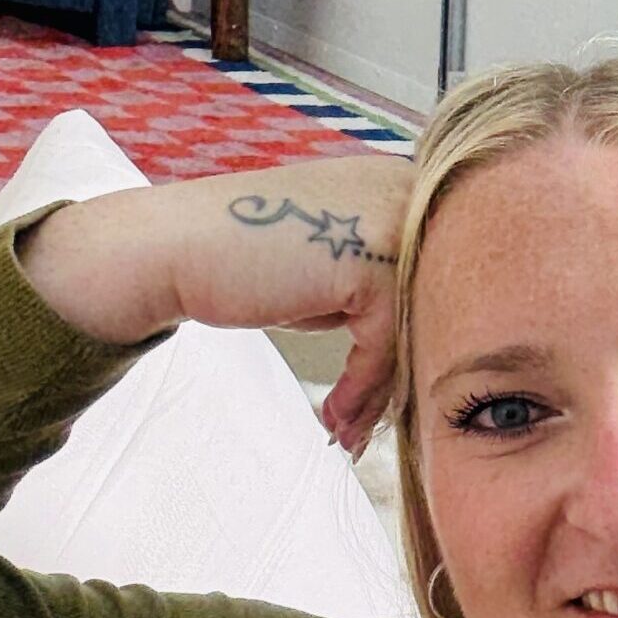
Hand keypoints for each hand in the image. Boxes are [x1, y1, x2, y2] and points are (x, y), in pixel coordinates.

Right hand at [17, 153, 414, 458]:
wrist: (173, 250)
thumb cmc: (255, 267)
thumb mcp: (339, 279)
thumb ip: (390, 302)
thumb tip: (439, 369)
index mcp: (405, 187)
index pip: (445, 281)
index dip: (419, 348)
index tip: (385, 401)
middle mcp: (406, 193)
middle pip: (440, 307)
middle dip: (403, 377)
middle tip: (365, 428)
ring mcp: (391, 222)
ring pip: (417, 330)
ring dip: (380, 393)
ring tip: (347, 431)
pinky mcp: (367, 262)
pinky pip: (386, 342)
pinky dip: (362, 386)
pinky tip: (333, 417)